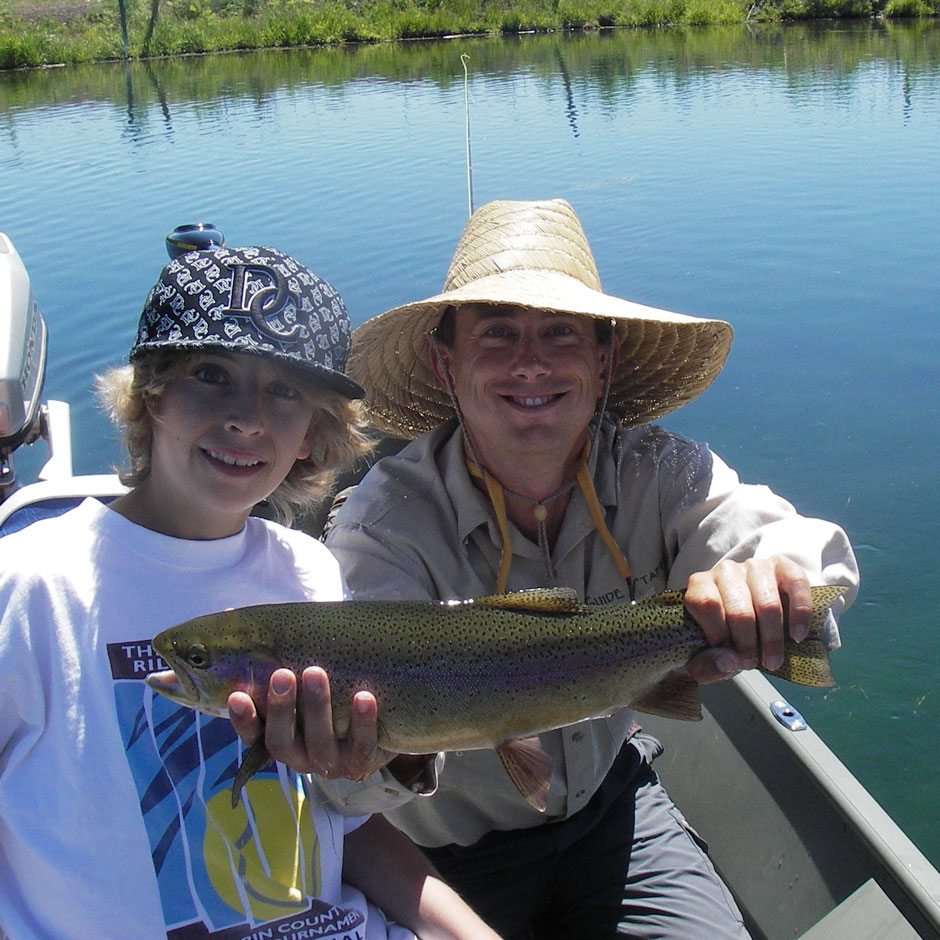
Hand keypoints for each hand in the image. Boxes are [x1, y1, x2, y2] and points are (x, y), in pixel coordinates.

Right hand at [227, 666, 395, 780]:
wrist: (380, 725)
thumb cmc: (328, 689)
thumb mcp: (300, 675)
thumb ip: (270, 652)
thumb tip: (228, 612)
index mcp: (278, 737)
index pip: (252, 735)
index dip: (243, 718)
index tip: (236, 694)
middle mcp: (299, 756)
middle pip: (281, 742)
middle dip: (281, 708)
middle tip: (283, 674)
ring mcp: (330, 762)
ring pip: (319, 743)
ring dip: (317, 707)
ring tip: (316, 672)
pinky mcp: (362, 762)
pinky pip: (362, 746)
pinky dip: (363, 722)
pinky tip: (364, 696)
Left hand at [683, 556, 812, 684]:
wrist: (744, 620)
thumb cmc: (722, 636)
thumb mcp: (703, 657)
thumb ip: (706, 665)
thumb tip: (729, 662)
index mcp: (700, 585)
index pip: (707, 604)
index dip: (720, 634)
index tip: (730, 657)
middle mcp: (726, 571)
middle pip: (739, 609)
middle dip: (747, 644)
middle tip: (751, 663)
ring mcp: (755, 567)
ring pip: (767, 603)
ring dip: (772, 638)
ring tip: (772, 660)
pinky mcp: (781, 567)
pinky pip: (796, 583)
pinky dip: (800, 613)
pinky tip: (797, 636)